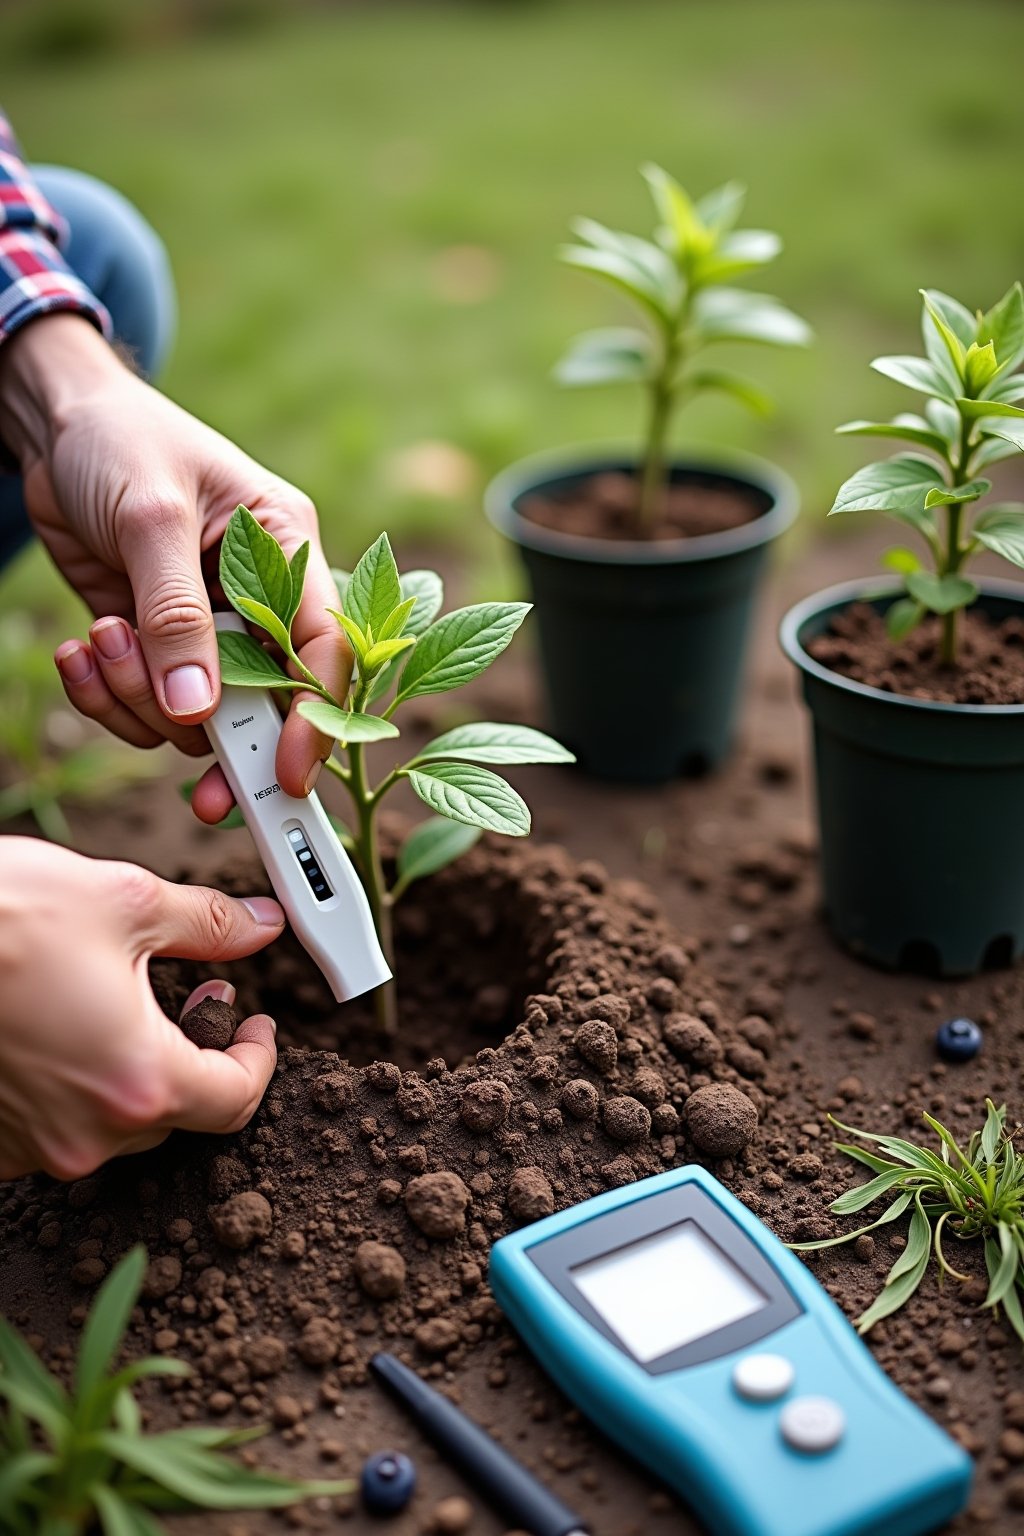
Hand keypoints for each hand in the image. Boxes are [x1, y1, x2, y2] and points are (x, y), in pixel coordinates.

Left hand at [0, 315, 351, 820]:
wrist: (53, 423)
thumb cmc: (121, 442)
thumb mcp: (151, 519)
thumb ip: (176, 615)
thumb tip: (196, 710)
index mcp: (288, 554)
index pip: (324, 651)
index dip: (317, 719)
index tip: (291, 775)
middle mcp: (257, 600)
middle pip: (264, 703)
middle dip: (224, 747)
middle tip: (205, 804)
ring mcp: (205, 627)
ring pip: (196, 716)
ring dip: (140, 701)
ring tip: (103, 640)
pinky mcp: (156, 644)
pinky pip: (145, 706)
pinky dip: (106, 695)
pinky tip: (80, 652)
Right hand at [0, 837, 284, 1180]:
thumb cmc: (0, 918)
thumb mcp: (124, 903)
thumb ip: (209, 926)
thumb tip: (260, 925)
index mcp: (138, 1081)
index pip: (236, 1100)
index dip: (259, 1060)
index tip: (259, 1027)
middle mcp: (85, 1132)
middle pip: (176, 1113)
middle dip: (197, 1056)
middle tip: (201, 998)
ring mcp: (30, 1146)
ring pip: (113, 1121)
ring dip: (134, 1069)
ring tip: (126, 1004)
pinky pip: (55, 1124)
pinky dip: (75, 1084)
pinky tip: (66, 1027)